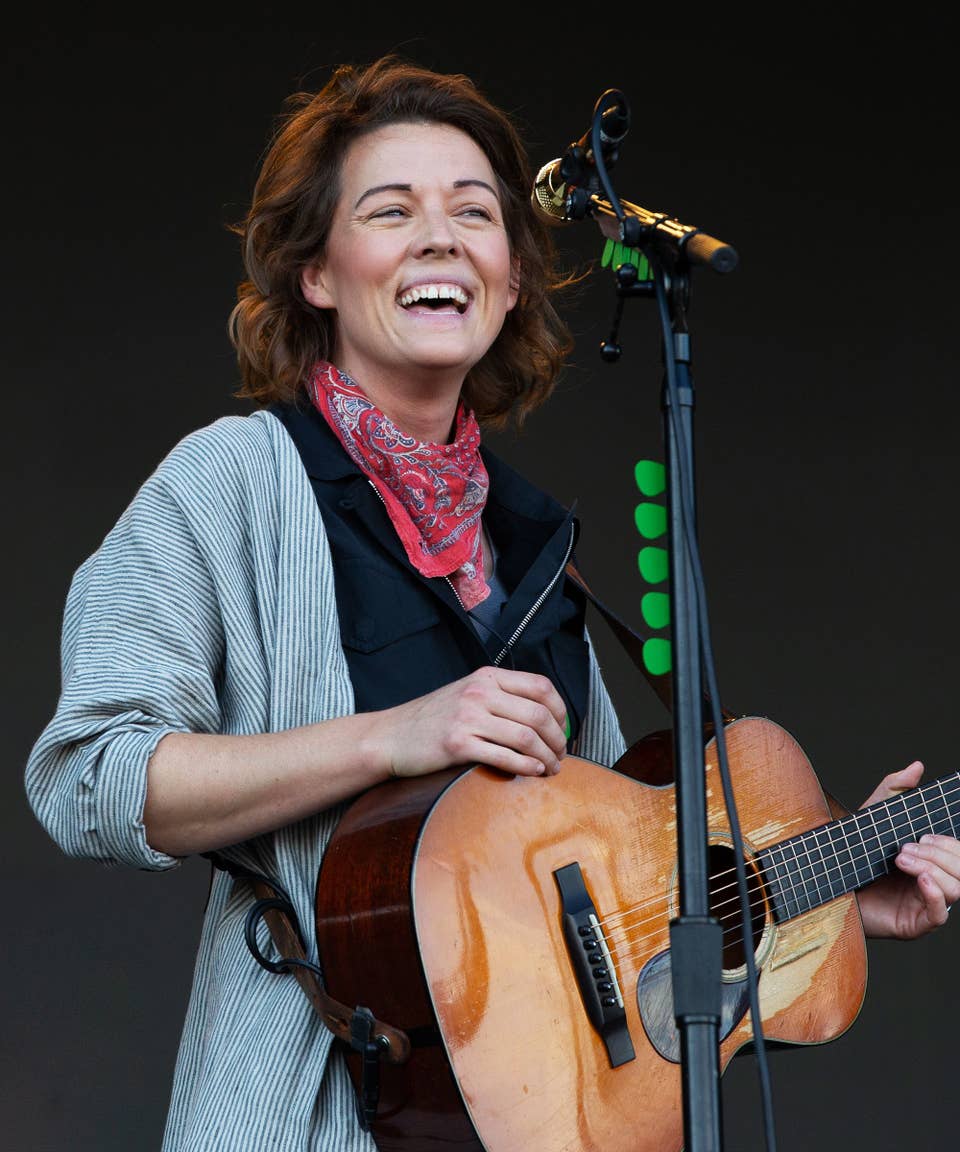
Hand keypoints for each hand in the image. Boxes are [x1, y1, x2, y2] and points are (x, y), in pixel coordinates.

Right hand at [377, 666, 567, 779]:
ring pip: (526, 737)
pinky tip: (533, 772)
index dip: (561, 711)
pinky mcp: (458, 744)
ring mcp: (468, 717)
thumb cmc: (431, 719)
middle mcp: (479, 692)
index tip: (564, 730)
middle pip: (538, 714)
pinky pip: (504, 756)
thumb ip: (500, 697)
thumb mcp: (467, 694)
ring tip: (550, 769)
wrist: (391, 736)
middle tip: (561, 756)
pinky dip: (526, 766)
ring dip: (546, 757)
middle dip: (558, 740)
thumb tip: (543, 718)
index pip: (541, 687)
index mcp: (487, 677)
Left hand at [855, 761, 959, 938]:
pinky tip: (922, 879)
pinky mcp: (914, 923)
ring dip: (933, 869)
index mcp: (931, 859)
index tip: (926, 833)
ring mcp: (926, 903)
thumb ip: (893, 790)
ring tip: (901, 859)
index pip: (959, 852)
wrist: (824, 883)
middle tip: (907, 846)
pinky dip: (936, 894)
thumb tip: (917, 766)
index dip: (951, 843)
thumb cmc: (851, 852)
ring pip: (956, 888)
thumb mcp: (872, 816)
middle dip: (939, 854)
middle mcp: (934, 881)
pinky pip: (941, 913)